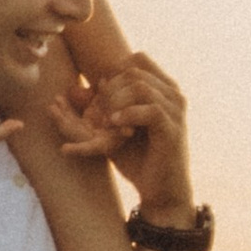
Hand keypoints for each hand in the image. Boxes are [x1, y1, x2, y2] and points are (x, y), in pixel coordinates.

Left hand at [53, 54, 195, 208]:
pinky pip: (151, 109)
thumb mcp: (114, 129)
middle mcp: (173, 96)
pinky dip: (128, 115)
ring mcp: (176, 112)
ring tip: (107, 123)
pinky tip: (116, 126)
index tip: (103, 97)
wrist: (161, 191)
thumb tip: (74, 89)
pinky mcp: (173, 130)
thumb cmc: (140, 160)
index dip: (114, 72)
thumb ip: (98, 109)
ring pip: (140, 86)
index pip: (137, 59)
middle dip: (110, 90)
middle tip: (101, 115)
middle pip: (134, 71)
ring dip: (116, 102)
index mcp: (164, 90)